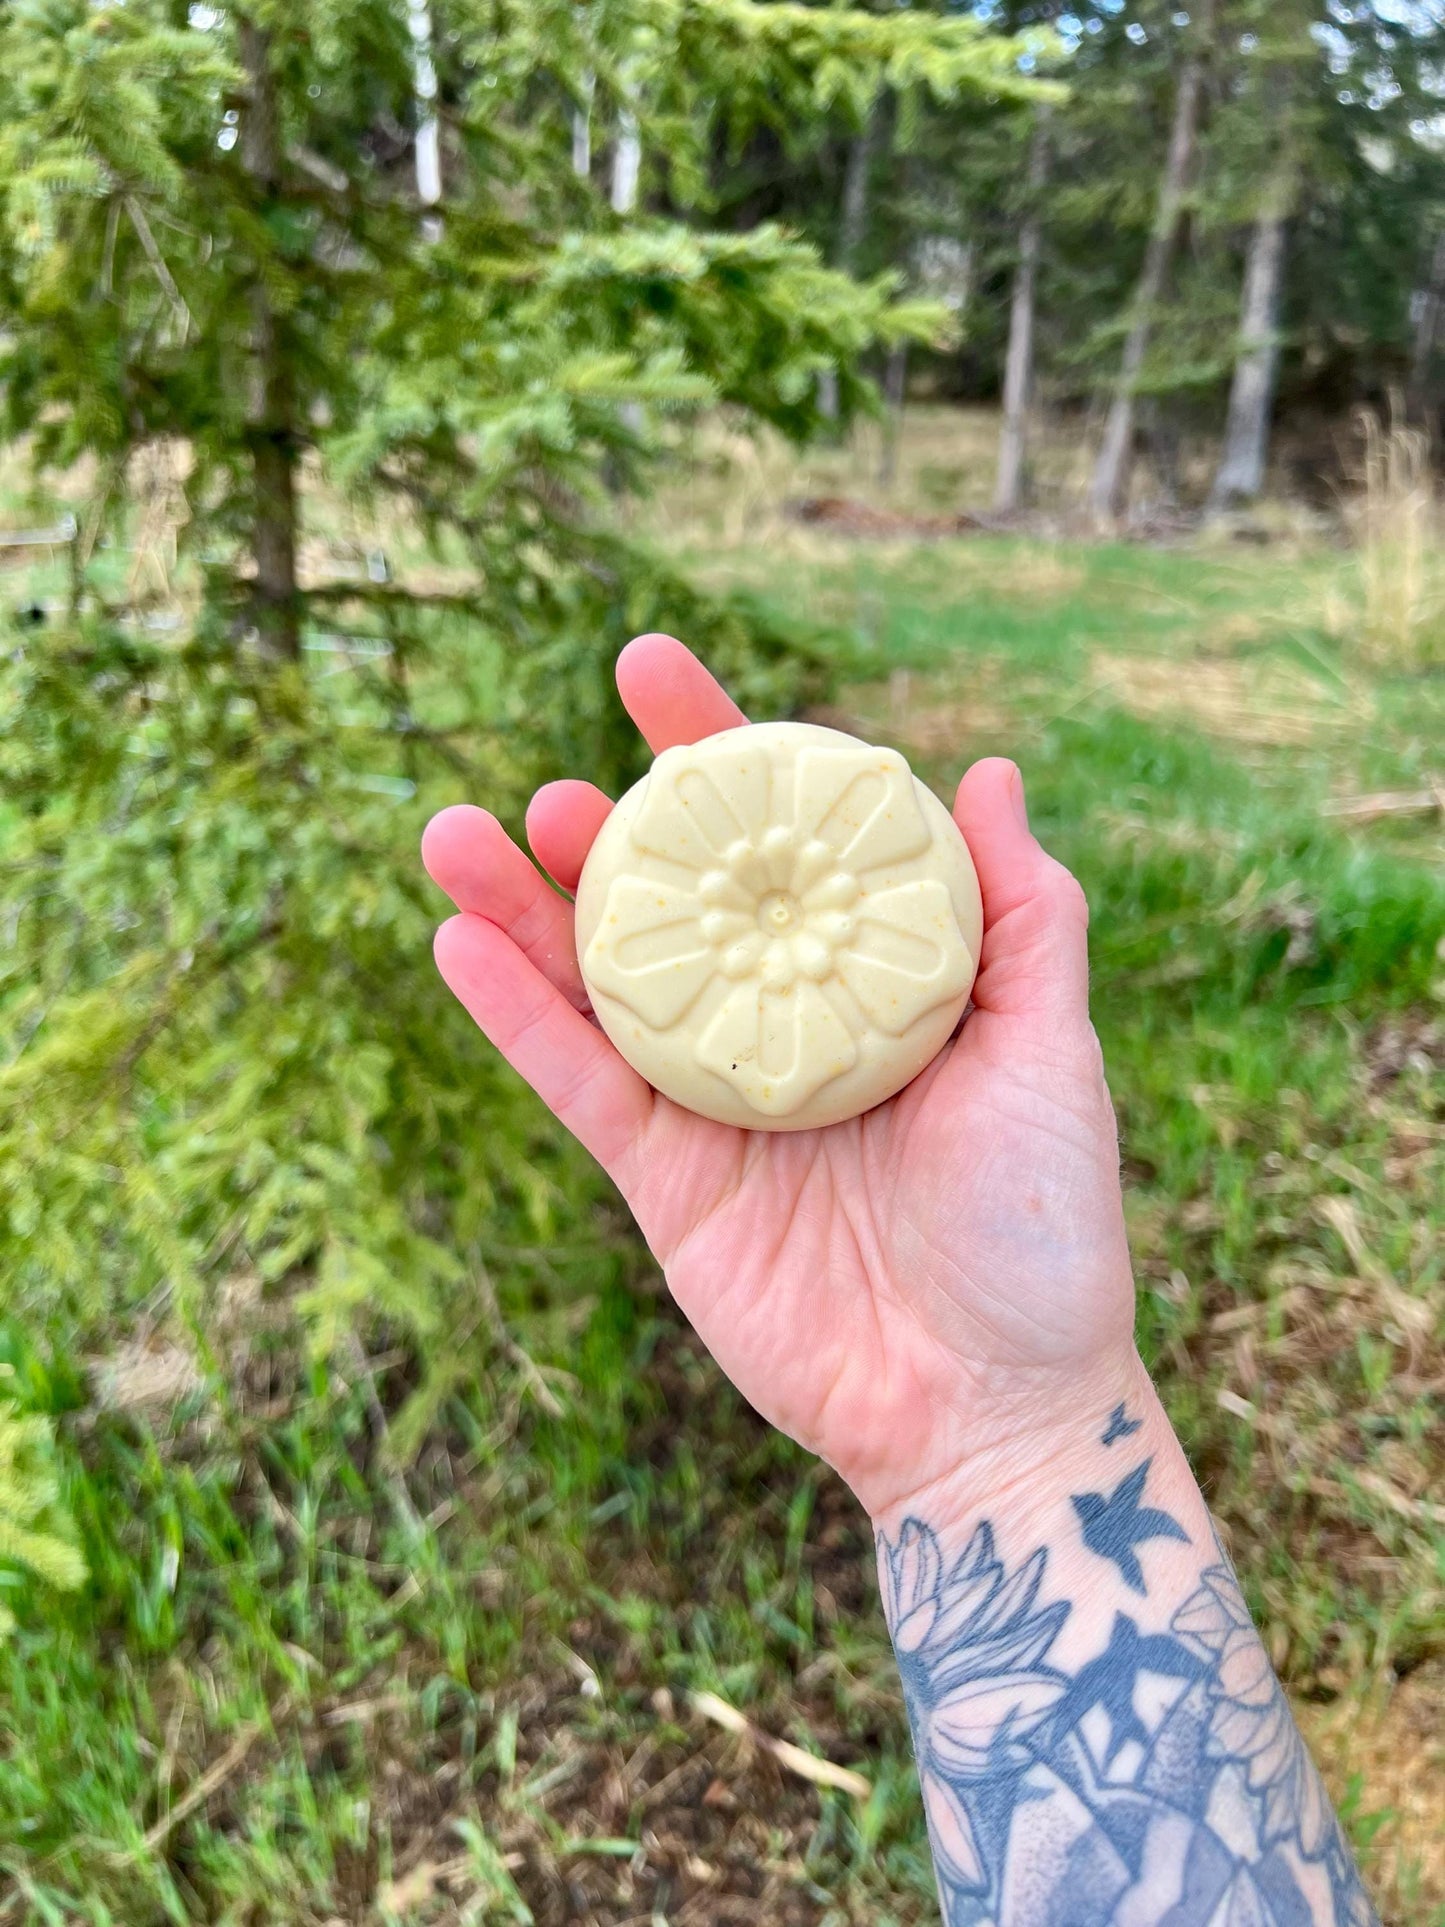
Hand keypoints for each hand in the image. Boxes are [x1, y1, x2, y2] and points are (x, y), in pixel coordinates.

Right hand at [422, 636, 1139, 1527]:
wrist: (991, 1405)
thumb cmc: (1043, 1230)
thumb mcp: (1048, 1054)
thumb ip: (1021, 917)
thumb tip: (985, 768)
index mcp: (871, 980)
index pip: (784, 843)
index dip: (720, 755)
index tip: (651, 669)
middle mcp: (784, 1023)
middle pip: (679, 902)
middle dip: (615, 830)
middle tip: (571, 773)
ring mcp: (714, 1101)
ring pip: (603, 982)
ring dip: (525, 907)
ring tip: (460, 828)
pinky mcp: (664, 1180)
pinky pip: (578, 1083)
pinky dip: (515, 1016)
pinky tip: (457, 940)